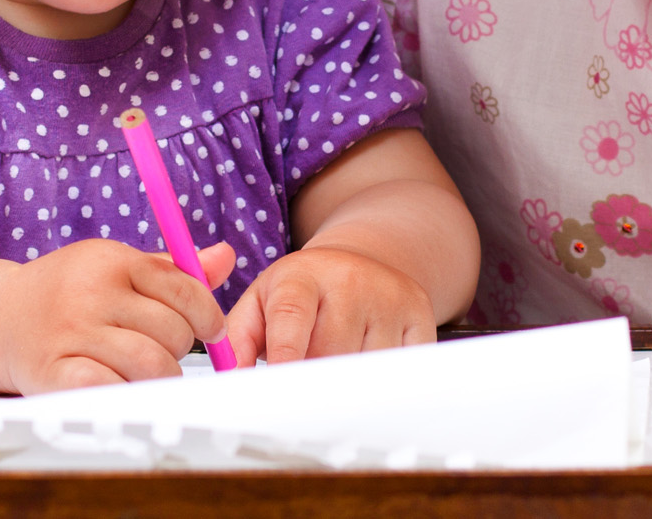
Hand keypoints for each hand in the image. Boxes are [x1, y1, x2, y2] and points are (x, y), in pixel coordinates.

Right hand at [0, 239, 234, 393]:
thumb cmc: (68, 293)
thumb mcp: (115, 268)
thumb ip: (171, 268)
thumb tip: (226, 256)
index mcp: (111, 260)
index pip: (183, 289)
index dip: (207, 315)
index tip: (212, 331)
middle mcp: (90, 292)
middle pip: (172, 331)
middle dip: (178, 348)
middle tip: (162, 351)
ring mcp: (69, 332)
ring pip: (150, 365)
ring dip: (159, 376)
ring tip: (145, 372)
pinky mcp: (51, 371)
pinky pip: (110, 388)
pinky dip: (125, 392)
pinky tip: (119, 385)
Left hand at [224, 246, 435, 366]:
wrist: (360, 262)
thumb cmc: (302, 292)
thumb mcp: (262, 300)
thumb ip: (238, 337)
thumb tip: (232, 377)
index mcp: (302, 275)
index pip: (292, 317)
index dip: (284, 356)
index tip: (278, 390)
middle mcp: (350, 280)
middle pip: (329, 352)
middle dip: (313, 377)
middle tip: (304, 379)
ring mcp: (389, 297)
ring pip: (365, 366)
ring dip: (348, 383)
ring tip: (336, 363)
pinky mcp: (419, 316)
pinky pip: (401, 368)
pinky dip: (382, 380)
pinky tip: (367, 363)